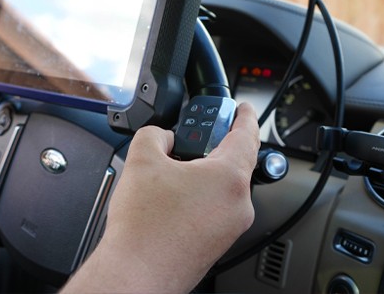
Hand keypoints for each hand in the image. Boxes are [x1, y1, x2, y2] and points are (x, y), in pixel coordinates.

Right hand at [62, 102, 259, 293]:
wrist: (136, 274)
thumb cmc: (144, 228)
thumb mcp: (143, 159)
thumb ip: (156, 134)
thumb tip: (162, 138)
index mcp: (229, 178)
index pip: (247, 135)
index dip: (244, 115)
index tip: (242, 108)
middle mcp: (238, 204)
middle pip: (234, 161)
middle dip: (214, 144)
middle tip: (194, 134)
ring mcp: (230, 227)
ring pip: (222, 186)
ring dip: (202, 171)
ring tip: (171, 170)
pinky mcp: (218, 243)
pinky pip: (215, 207)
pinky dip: (199, 194)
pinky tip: (170, 197)